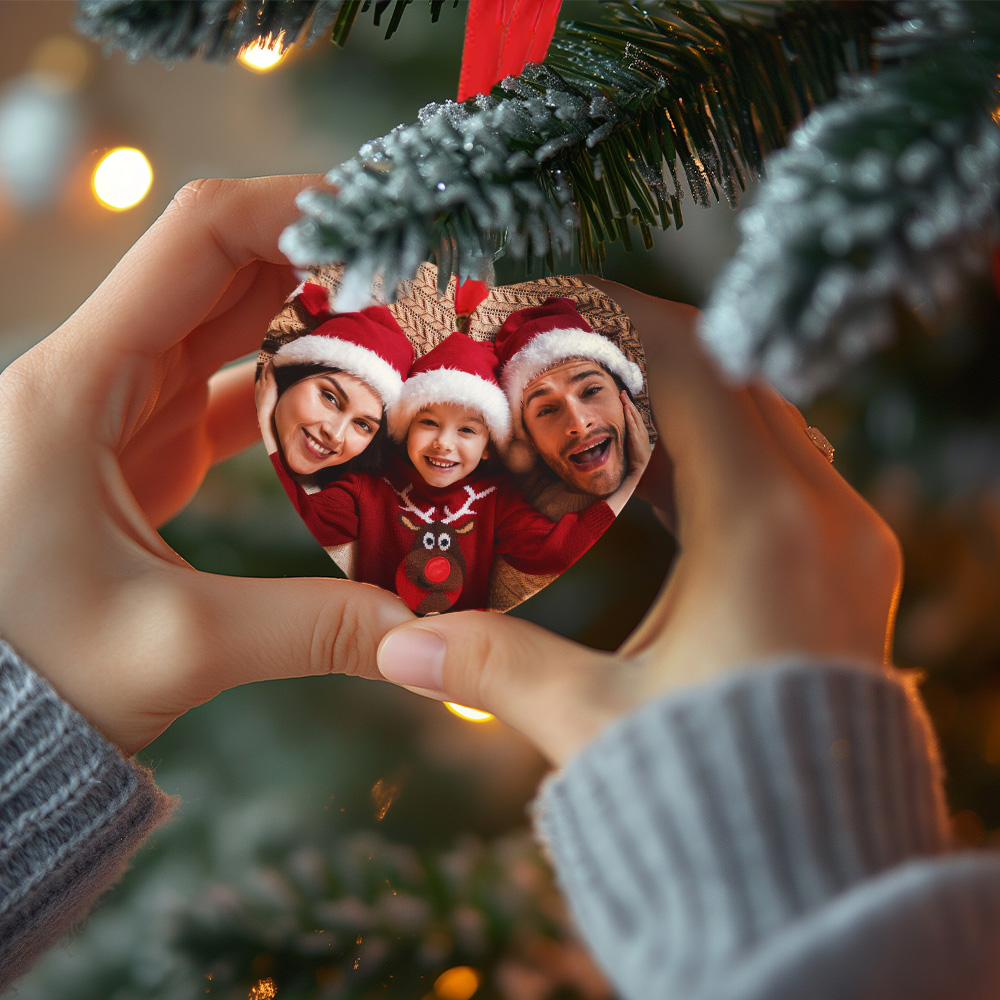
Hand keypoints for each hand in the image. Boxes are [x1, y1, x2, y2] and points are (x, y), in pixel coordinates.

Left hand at [0, 176, 411, 754]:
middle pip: (223, 267)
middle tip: (420, 271)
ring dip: (311, 313)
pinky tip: (350, 403)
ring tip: (403, 326)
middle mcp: (97, 376)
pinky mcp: (141, 448)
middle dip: (324, 255)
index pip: (199, 239)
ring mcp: (120, 409)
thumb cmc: (30, 669)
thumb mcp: (174, 647)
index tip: (387, 219)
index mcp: (80, 386)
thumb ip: (311, 628)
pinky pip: (226, 386)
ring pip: (228, 322)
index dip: (297, 208)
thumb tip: (428, 633)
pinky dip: (289, 383)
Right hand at [376, 278, 900, 764]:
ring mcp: (846, 541)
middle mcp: (823, 514)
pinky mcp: (845, 572)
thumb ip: (492, 665)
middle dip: (642, 350)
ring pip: (761, 422)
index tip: (547, 298)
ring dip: (680, 402)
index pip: (692, 364)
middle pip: (730, 378)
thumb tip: (394, 642)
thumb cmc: (712, 797)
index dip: (615, 314)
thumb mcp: (590, 720)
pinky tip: (647, 478)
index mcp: (763, 524)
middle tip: (557, 347)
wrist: (816, 877)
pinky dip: (712, 455)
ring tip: (591, 403)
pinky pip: (781, 472)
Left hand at [623, 390, 651, 480]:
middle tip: (622, 392)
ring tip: (623, 396)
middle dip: (628, 401)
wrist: (638, 469)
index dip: (630, 407)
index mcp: (641, 432)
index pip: (635, 416)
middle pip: (634, 413)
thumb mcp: (633, 445)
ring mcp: (640, 433)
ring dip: (628, 405)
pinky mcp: (635, 437)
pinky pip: (632, 423)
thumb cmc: (634, 459)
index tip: (624, 398)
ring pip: (634, 415)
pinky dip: (629, 415)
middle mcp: (641, 430)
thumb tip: (623, 434)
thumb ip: (629, 438)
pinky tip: (626, 407)